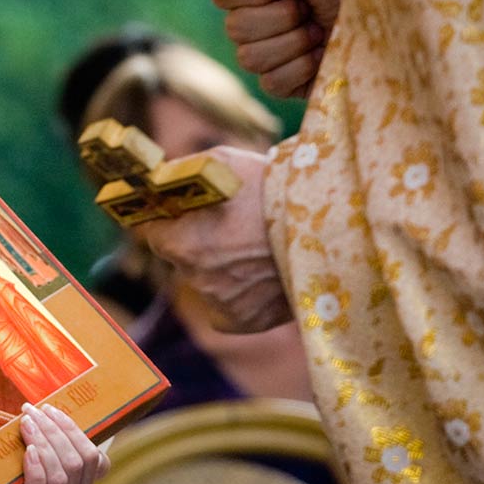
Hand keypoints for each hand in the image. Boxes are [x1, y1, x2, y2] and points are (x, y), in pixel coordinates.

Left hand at [0, 403, 109, 483]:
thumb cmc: (15, 474)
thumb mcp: (41, 457)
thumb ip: (54, 441)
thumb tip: (50, 409)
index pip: (95, 460)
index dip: (75, 432)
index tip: (51, 410)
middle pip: (77, 463)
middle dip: (55, 431)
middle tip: (33, 411)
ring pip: (60, 476)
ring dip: (44, 443)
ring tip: (26, 423)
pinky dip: (36, 468)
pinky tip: (28, 450)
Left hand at [137, 144, 292, 332]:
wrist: (332, 223)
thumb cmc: (274, 187)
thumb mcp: (220, 163)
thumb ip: (178, 175)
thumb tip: (153, 180)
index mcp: (180, 241)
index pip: (151, 232)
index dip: (165, 220)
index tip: (179, 214)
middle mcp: (194, 277)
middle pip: (180, 258)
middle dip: (196, 242)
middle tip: (232, 227)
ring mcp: (220, 302)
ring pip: (206, 282)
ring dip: (221, 268)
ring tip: (257, 248)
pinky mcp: (244, 321)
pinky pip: (227, 308)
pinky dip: (240, 295)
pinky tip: (263, 275)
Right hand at [206, 0, 346, 98]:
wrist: (387, 18)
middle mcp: (253, 27)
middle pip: (234, 29)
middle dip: (281, 16)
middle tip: (309, 9)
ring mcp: (265, 58)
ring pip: (249, 58)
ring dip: (294, 41)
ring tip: (319, 32)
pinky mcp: (282, 86)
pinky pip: (270, 82)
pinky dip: (302, 66)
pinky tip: (321, 56)